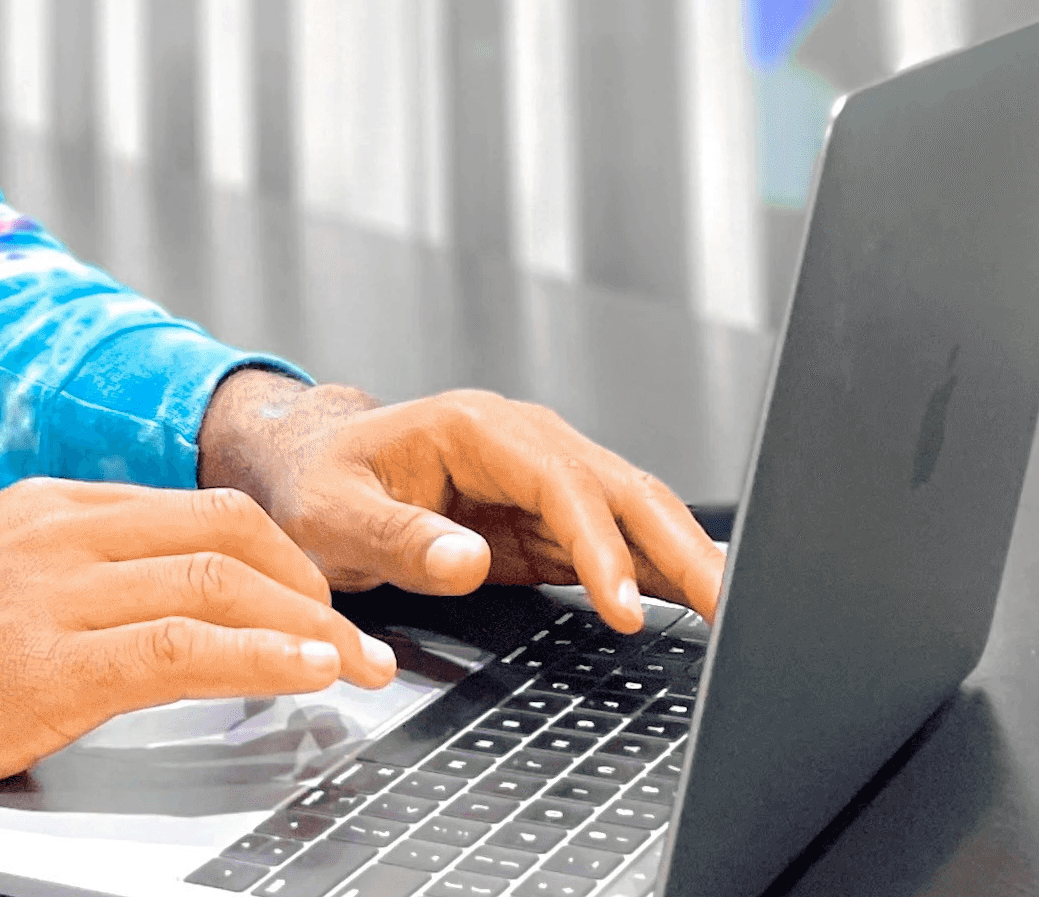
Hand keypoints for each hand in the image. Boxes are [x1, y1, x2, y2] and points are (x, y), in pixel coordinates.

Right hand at [0, 477, 397, 879]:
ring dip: (310, 625)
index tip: (318, 594)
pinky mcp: (51, 662)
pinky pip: (190, 646)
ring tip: (360, 667)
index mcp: (39, 509)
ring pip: (219, 577)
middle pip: (221, 527)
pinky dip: (269, 657)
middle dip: (308, 578)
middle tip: (357, 633)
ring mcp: (50, 591)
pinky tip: (310, 676)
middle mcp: (51, 531)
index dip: (272, 549)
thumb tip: (166, 615)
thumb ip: (72, 590)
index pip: (188, 507)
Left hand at [198, 371, 726, 633]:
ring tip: (733, 611)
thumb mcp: (334, 514)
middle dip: (677, 544)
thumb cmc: (314, 482)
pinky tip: (694, 602)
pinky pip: (612, 542)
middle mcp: (519, 443)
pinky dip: (656, 571)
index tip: (624, 604)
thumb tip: (468, 561)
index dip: (599, 542)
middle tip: (727, 606)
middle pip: (618, 488)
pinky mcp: (543, 521)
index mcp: (473, 427)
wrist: (305, 470)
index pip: (560, 483)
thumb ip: (399, 538)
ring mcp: (539, 480)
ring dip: (682, 557)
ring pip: (630, 512)